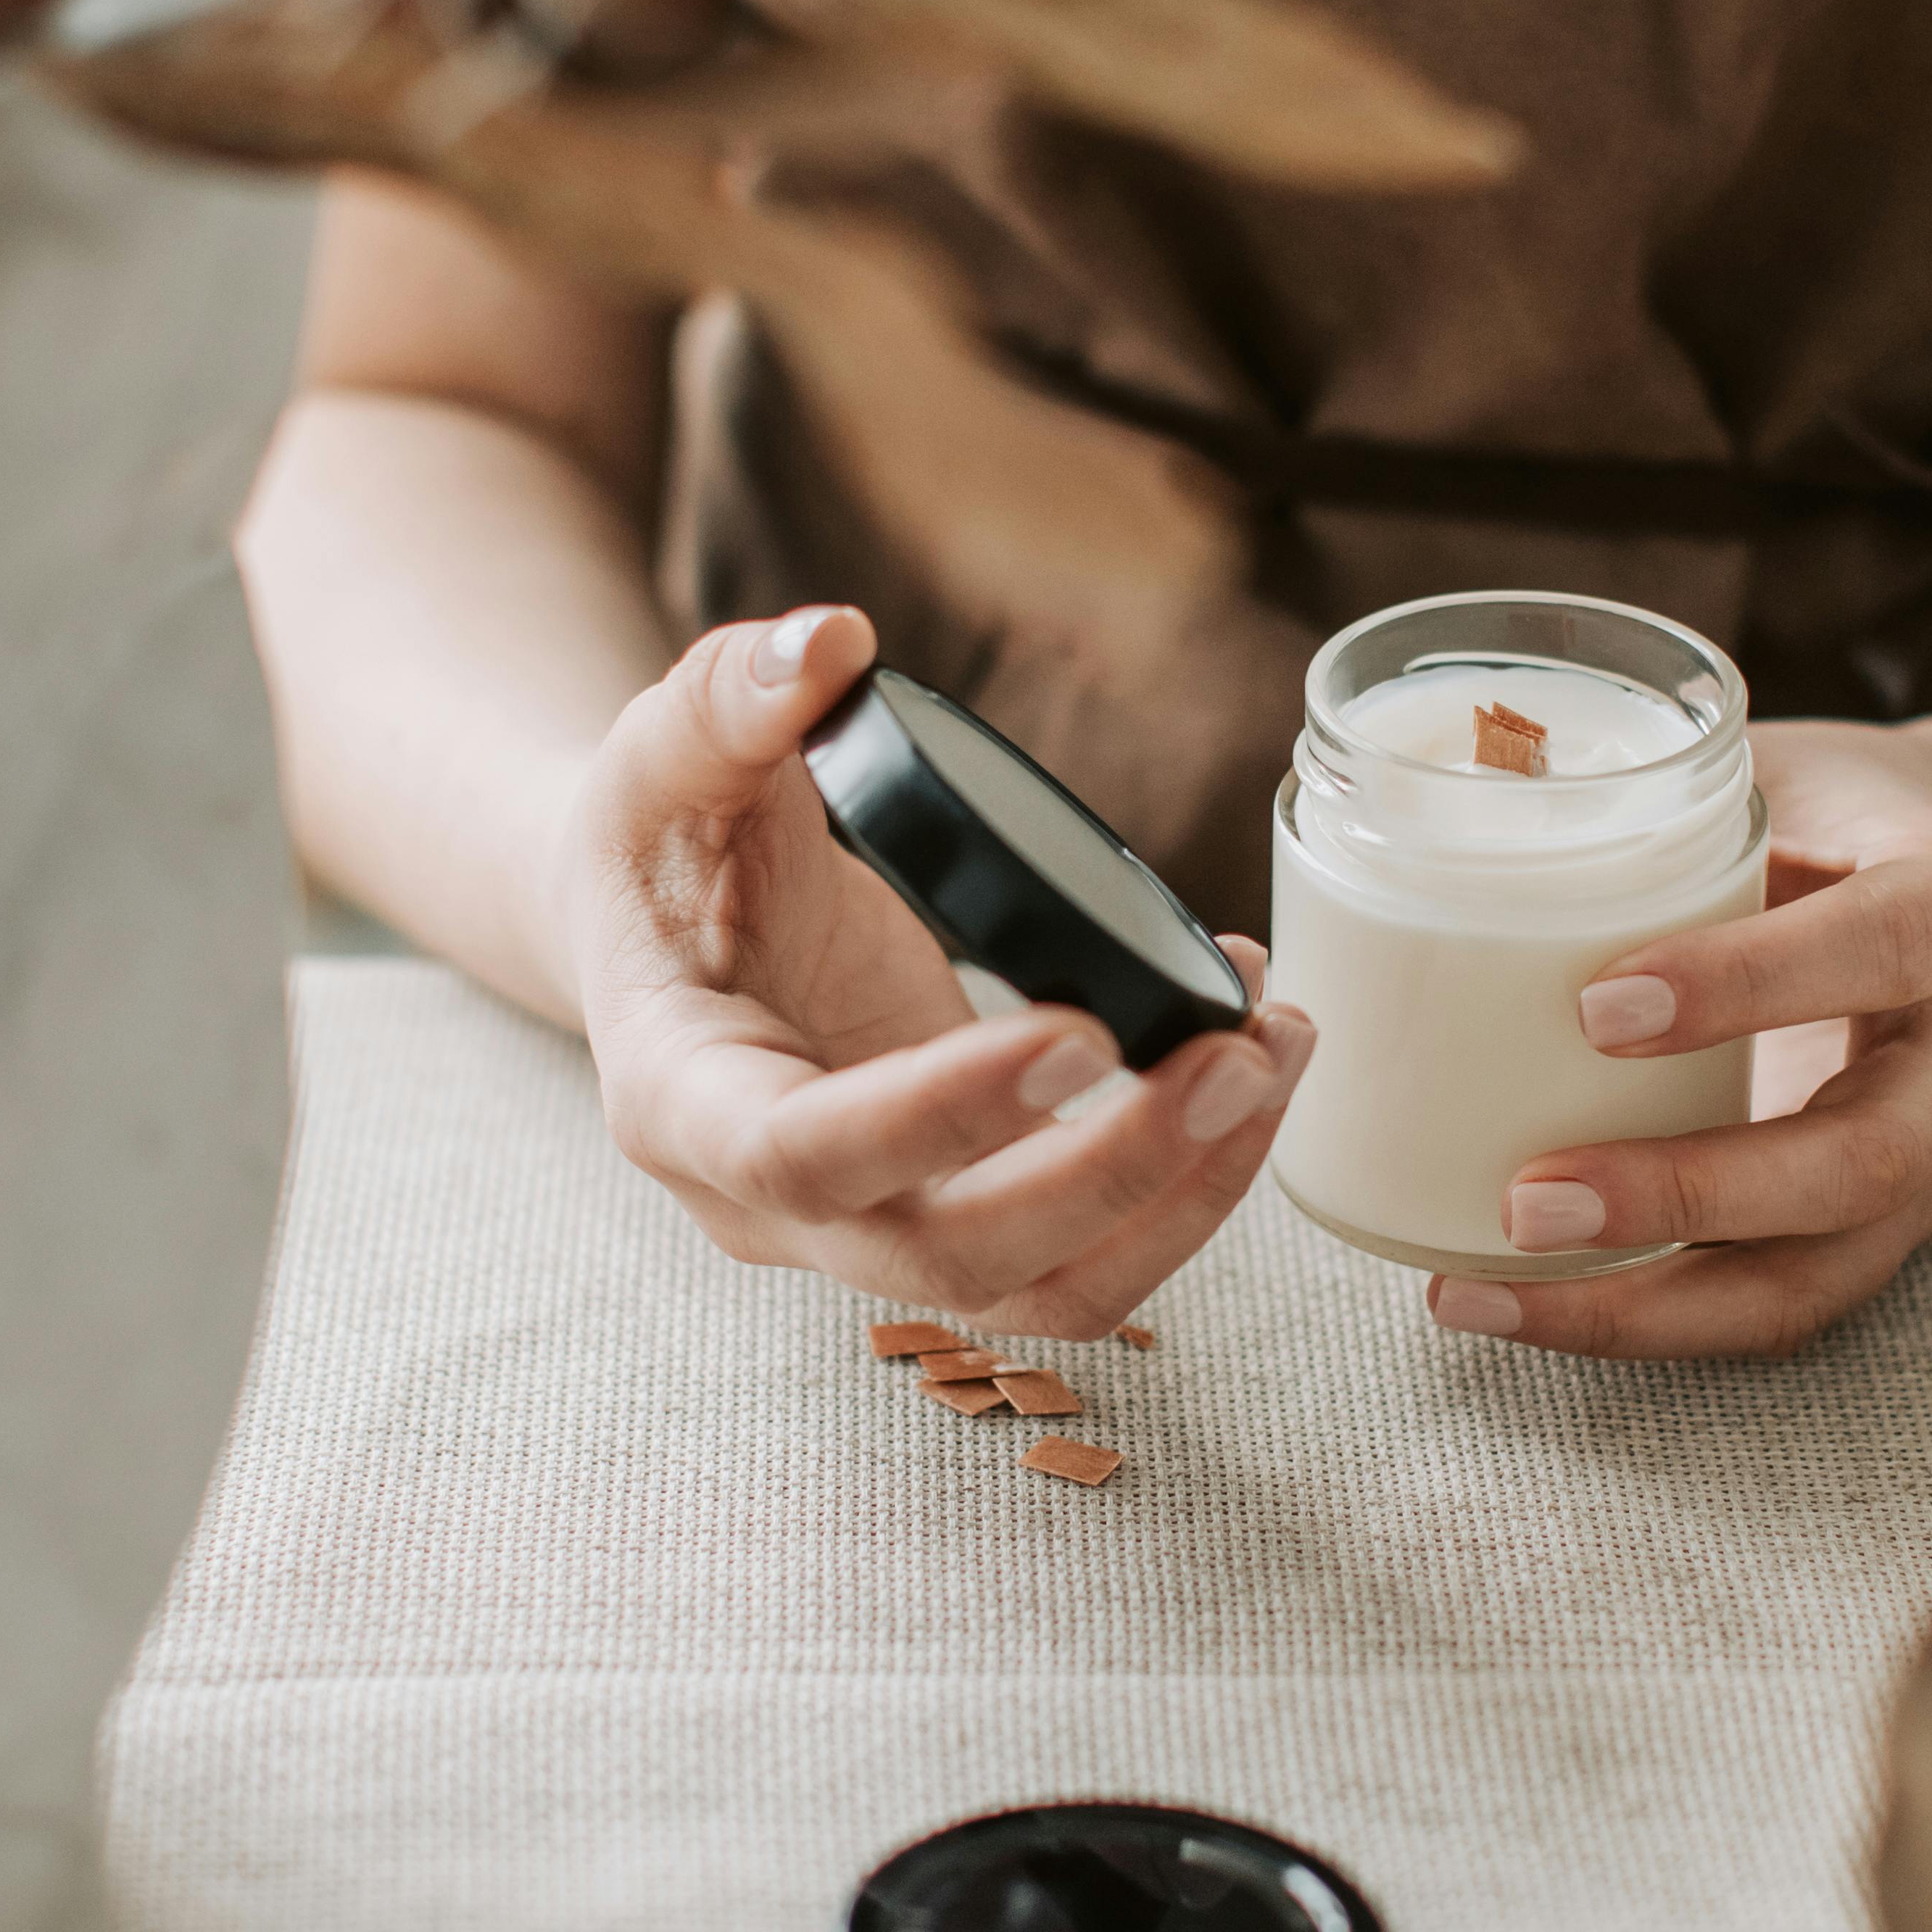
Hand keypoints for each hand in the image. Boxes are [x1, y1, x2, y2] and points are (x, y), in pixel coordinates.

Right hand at [554, 604, 1313, 1334]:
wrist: (658, 934)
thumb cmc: (657, 846)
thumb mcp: (662, 756)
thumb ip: (727, 698)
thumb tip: (827, 643)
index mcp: (682, 1105)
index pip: (805, 1155)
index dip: (942, 1117)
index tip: (1082, 1033)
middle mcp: (772, 1208)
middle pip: (951, 1258)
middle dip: (1114, 1175)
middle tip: (1237, 1057)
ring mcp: (870, 1229)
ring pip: (1041, 1289)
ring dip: (1181, 1197)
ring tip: (1275, 1053)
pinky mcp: (956, 1210)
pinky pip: (1082, 1249)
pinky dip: (1183, 1177)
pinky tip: (1246, 1052)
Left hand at [1422, 721, 1931, 1357]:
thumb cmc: (1847, 819)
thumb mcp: (1782, 771)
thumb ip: (1658, 796)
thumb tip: (1460, 793)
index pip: (1883, 945)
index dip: (1748, 983)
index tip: (1597, 1009)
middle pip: (1861, 1160)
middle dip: (1689, 1195)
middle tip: (1530, 1201)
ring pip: (1815, 1277)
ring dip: (1645, 1304)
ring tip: (1489, 1291)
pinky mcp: (1887, 1231)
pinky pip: (1774, 1302)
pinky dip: (1646, 1318)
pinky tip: (1525, 1304)